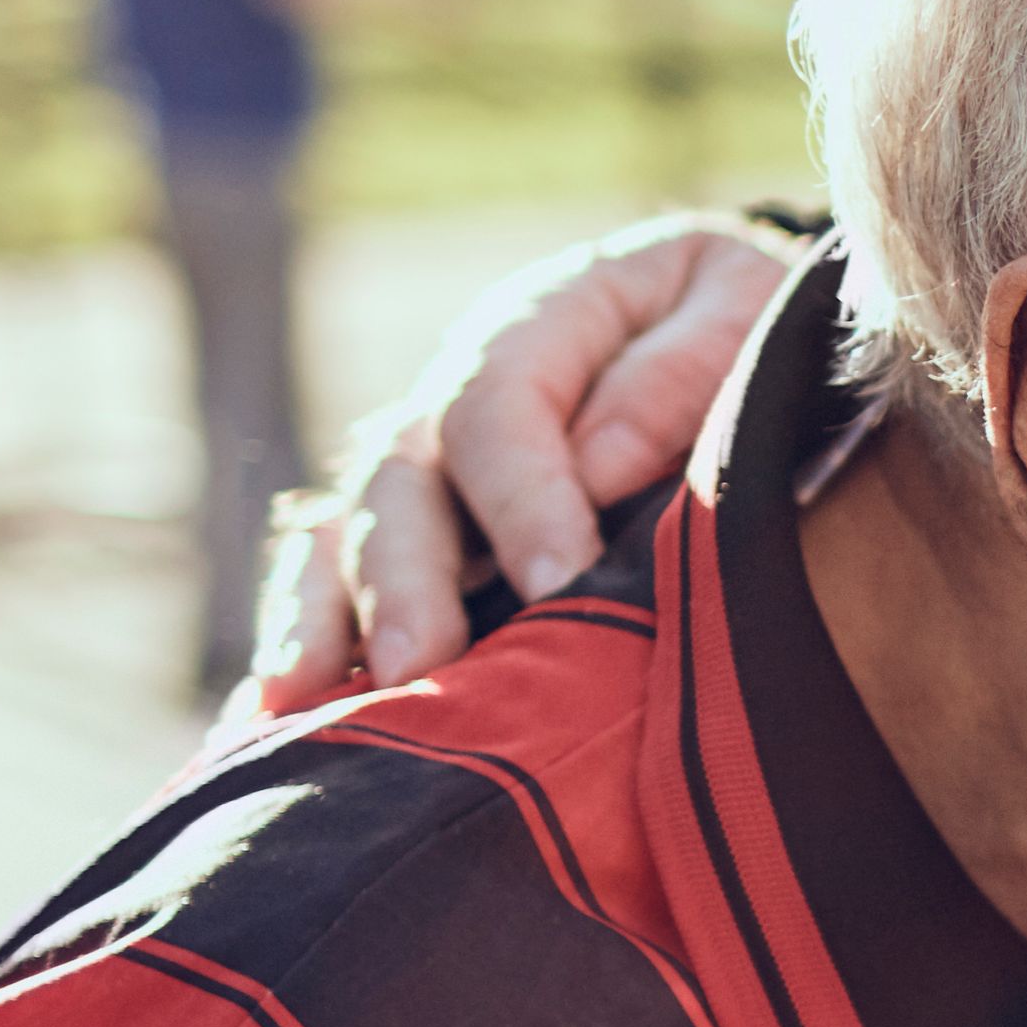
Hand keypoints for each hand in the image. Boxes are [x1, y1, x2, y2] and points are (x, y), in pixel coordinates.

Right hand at [238, 217, 795, 719]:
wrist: (741, 340)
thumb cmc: (750, 331)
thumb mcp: (743, 310)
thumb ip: (678, 371)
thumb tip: (596, 462)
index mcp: (540, 326)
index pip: (498, 408)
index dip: (521, 497)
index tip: (560, 582)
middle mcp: (461, 398)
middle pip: (400, 480)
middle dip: (404, 578)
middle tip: (421, 665)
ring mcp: (432, 471)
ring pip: (347, 535)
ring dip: (327, 617)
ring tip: (313, 700)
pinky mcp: (423, 540)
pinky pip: (337, 583)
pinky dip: (309, 641)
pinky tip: (277, 715)